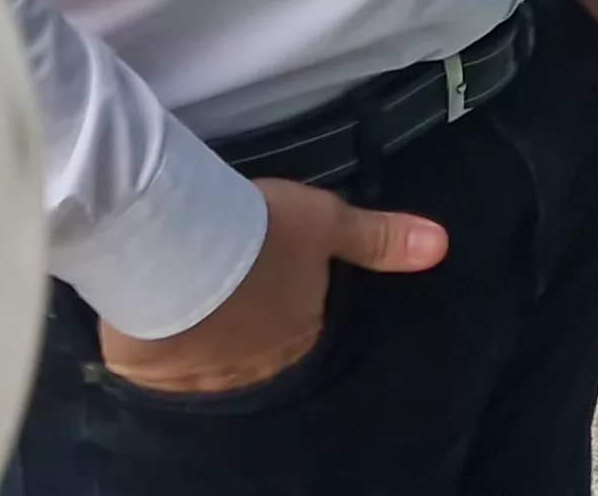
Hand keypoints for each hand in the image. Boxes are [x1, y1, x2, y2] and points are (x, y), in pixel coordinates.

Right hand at [97, 176, 446, 395]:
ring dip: (208, 342)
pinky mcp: (156, 374)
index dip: (288, 307)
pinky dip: (163, 353)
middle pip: (259, 354)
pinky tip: (158, 326)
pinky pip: (165, 372)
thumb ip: (377, 239)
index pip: (303, 332)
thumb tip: (440, 247)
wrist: (172, 246)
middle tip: (232, 290)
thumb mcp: (324, 221)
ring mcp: (205, 375)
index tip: (271, 282)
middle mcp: (259, 368)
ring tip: (193, 304)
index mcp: (301, 336)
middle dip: (249, 330)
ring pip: (212, 365)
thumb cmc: (257, 232)